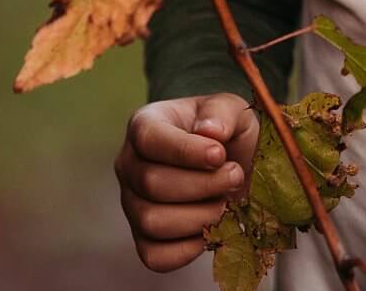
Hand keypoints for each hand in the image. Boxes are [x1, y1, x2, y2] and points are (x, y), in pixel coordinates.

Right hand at [114, 92, 260, 271]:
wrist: (235, 164)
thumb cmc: (228, 133)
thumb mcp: (233, 110)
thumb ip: (222, 112)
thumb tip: (209, 131)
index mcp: (145, 125)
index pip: (150, 139)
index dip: (185, 151)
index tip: (219, 155)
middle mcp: (130, 165)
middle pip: (152, 184)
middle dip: (203, 185)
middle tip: (235, 176)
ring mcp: (132, 204)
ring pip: (152, 222)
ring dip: (200, 216)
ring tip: (226, 202)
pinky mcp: (143, 238)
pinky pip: (155, 256)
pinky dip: (190, 248)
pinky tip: (212, 229)